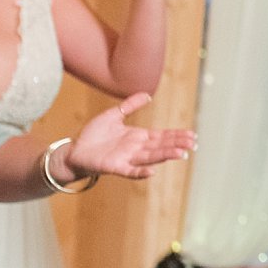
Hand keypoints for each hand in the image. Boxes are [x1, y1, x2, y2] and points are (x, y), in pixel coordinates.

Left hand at [63, 92, 197, 179]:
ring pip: (150, 157)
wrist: (74, 150)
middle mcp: (136, 149)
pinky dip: (140, 172)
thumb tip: (148, 95)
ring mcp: (127, 158)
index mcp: (138, 137)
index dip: (176, 135)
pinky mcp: (114, 167)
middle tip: (193, 144)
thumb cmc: (94, 134)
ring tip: (180, 154)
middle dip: (176, 145)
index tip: (192, 135)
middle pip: (160, 146)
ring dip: (165, 156)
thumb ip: (130, 105)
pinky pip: (130, 171)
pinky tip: (151, 172)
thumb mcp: (113, 115)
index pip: (162, 136)